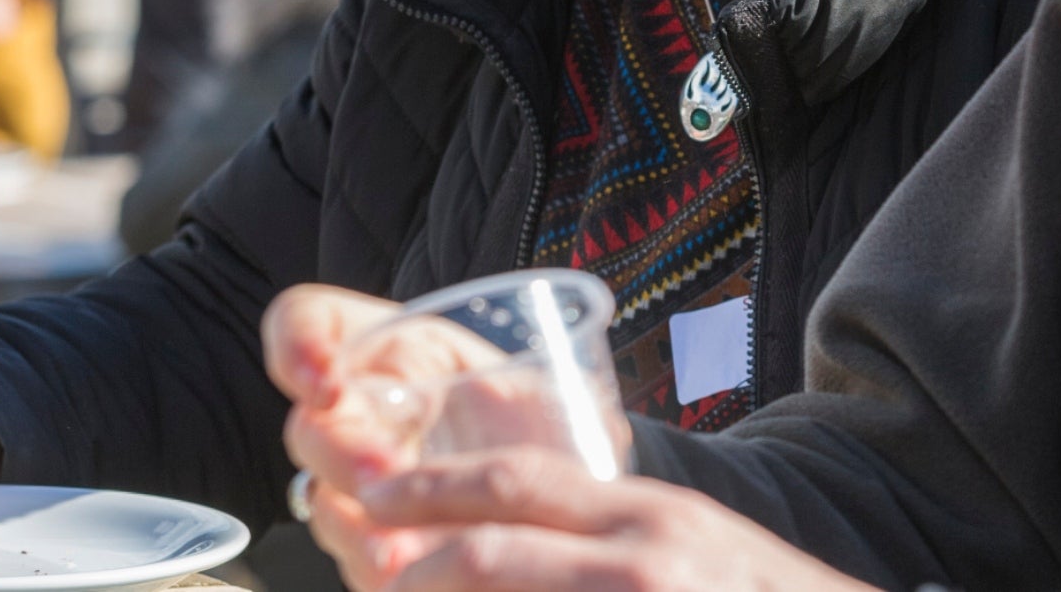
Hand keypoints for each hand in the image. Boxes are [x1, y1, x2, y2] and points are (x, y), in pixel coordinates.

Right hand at [269, 283, 636, 588]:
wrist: (558, 497)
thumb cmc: (546, 424)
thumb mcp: (553, 385)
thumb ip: (547, 391)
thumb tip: (596, 424)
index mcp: (394, 353)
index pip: (305, 321)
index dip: (297, 344)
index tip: (324, 380)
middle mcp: (362, 415)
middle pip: (310, 427)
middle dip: (341, 454)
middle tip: (383, 478)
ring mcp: (359, 486)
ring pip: (327, 505)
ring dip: (357, 527)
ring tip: (397, 552)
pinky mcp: (373, 545)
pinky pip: (356, 561)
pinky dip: (379, 571)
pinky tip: (407, 577)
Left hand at [337, 447, 878, 591]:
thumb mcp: (693, 543)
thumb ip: (613, 530)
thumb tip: (519, 527)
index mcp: (647, 514)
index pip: (518, 480)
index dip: (434, 486)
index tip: (376, 495)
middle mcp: (643, 555)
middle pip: (492, 549)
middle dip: (412, 561)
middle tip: (367, 564)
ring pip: (503, 591)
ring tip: (391, 590)